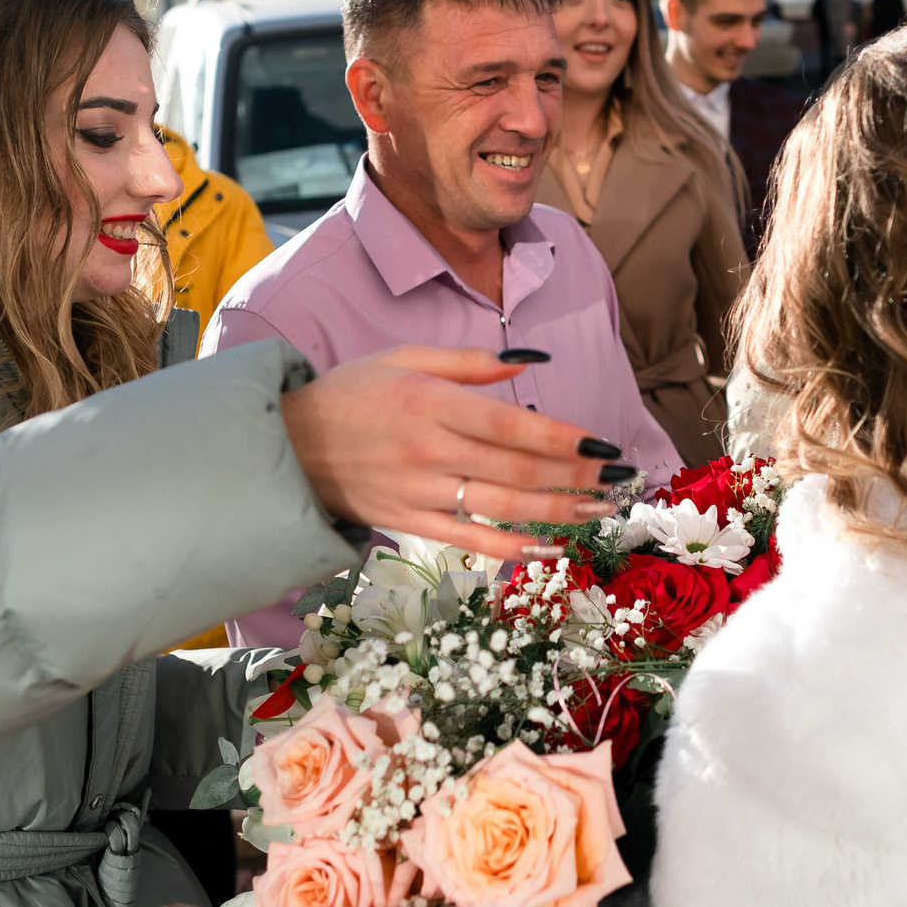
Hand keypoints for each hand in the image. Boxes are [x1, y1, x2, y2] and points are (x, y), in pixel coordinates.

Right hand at [282, 345, 634, 562]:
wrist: (286, 446)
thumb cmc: (350, 393)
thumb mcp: (404, 357)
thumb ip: (470, 361)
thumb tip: (531, 360)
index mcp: (430, 402)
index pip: (512, 427)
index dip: (565, 439)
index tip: (604, 445)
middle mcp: (429, 450)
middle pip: (518, 470)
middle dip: (577, 477)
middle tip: (619, 480)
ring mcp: (420, 493)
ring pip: (503, 508)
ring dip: (559, 512)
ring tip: (601, 511)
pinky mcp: (409, 523)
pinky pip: (470, 541)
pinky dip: (513, 548)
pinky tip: (552, 548)